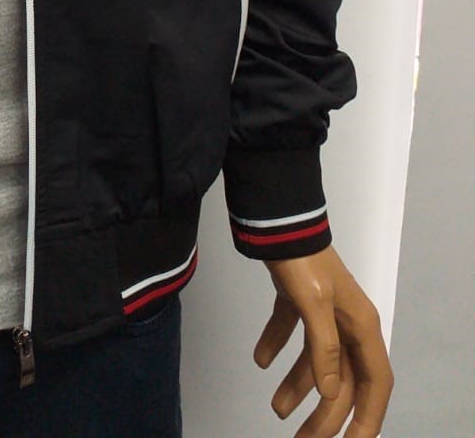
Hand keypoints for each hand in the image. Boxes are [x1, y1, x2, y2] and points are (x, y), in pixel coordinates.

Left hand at [255, 244, 392, 435]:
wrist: (277, 218)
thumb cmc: (301, 259)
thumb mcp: (314, 304)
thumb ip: (323, 349)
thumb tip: (332, 393)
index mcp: (361, 326)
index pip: (375, 383)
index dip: (368, 418)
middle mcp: (348, 322)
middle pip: (344, 380)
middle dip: (325, 414)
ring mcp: (324, 311)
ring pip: (316, 361)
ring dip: (298, 387)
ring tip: (277, 409)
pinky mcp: (298, 298)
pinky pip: (292, 332)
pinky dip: (277, 347)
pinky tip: (260, 360)